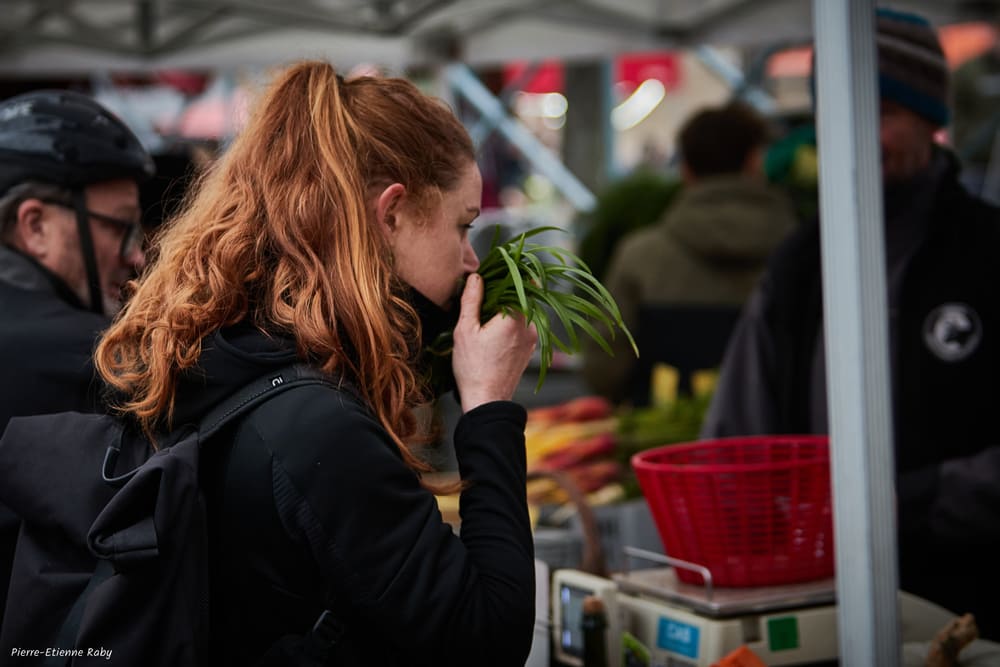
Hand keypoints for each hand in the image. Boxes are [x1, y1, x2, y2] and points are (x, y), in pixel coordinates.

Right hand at [452, 274, 536, 412]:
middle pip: (522, 296)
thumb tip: (476, 278)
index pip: (522, 282)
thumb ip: (471, 300)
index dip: (510, 273)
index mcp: (515, 317)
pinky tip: (492, 331)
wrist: (487, 400)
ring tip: (486, 314)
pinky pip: (522, 327)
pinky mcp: (529, 349)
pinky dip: (510, 323)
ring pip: (522, 312)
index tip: (498, 269)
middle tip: (486, 290)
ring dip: (507, 308)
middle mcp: (529, 326)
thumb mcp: (465, 330)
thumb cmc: (473, 368)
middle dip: (506, 290)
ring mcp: (531, 339)